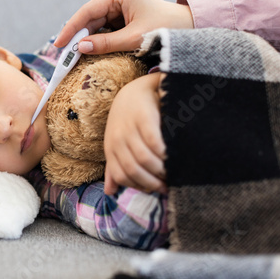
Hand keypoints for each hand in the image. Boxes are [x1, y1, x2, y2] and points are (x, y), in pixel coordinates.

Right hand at [54, 0, 193, 52]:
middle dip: (76, 38)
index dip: (71, 29)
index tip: (59, 45)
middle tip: (63, 57)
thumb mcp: (134, 38)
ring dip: (85, 42)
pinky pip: (103, 32)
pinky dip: (96, 43)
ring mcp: (118, 8)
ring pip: (94, 27)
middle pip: (88, 19)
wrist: (189, 28)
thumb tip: (80, 47)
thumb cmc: (166, 28)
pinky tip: (87, 54)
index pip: (87, 12)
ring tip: (72, 58)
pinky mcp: (121, 19)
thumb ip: (107, 43)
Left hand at [104, 73, 166, 194]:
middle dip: (152, 181)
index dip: (139, 186)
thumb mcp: (117, 144)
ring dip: (160, 170)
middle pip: (133, 169)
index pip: (121, 175)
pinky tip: (173, 156)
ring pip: (144, 158)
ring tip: (173, 172)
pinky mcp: (143, 117)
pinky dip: (164, 153)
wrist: (135, 90)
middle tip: (168, 185)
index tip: (155, 189)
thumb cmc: (127, 122)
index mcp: (110, 148)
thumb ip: (114, 167)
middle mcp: (117, 139)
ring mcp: (129, 128)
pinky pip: (153, 142)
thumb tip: (109, 192)